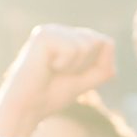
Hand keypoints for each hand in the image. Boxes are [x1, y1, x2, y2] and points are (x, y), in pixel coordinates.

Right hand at [0, 23, 117, 136]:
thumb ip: (104, 65)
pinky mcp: (43, 34)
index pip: (105, 43)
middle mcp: (60, 29)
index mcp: (68, 37)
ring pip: (87, 44)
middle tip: (61, 74)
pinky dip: (64, 65)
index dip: (94, 66)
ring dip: (74, 67)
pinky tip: (46, 67)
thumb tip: (109, 42)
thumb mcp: (86, 81)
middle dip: (85, 65)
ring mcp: (51, 30)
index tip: (71, 76)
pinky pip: (73, 49)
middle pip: (98, 42)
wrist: (27, 107)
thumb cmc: (52, 94)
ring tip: (53, 70)